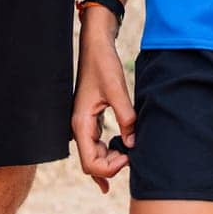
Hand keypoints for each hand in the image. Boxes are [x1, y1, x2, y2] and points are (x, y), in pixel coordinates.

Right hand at [72, 16, 135, 194]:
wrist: (96, 44)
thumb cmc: (103, 63)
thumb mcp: (116, 89)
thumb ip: (125, 116)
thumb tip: (133, 143)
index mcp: (81, 123)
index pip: (90, 163)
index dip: (109, 168)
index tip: (128, 156)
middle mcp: (79, 127)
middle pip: (91, 164)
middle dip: (110, 167)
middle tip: (131, 157)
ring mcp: (84, 123)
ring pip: (94, 155)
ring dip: (110, 161)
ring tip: (129, 157)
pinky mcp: (91, 118)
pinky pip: (97, 144)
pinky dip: (108, 152)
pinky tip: (121, 152)